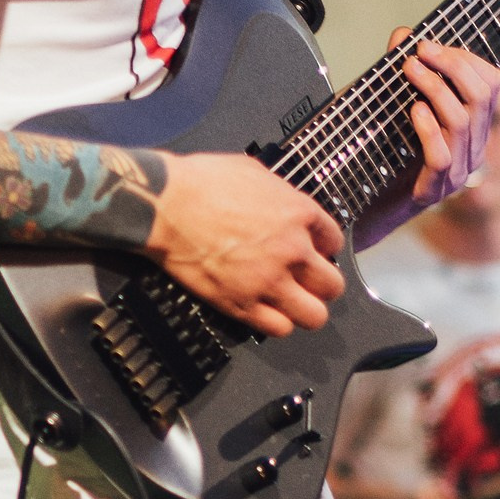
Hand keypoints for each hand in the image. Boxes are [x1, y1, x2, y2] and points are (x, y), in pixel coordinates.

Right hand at [147, 152, 344, 337]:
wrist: (165, 205)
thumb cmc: (200, 182)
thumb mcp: (252, 170)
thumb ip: (277, 193)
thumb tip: (280, 201)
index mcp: (298, 213)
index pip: (334, 241)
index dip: (324, 248)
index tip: (314, 251)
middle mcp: (292, 250)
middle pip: (332, 285)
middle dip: (323, 284)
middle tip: (310, 282)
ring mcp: (268, 281)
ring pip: (314, 315)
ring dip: (307, 310)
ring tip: (294, 304)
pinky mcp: (241, 303)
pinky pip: (278, 328)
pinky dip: (278, 323)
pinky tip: (268, 311)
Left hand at [392, 31, 499, 209]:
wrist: (359, 209)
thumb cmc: (378, 153)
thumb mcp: (391, 103)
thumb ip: (401, 72)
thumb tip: (403, 34)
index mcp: (472, 125)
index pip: (491, 83)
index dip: (465, 58)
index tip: (430, 44)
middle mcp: (472, 148)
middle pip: (481, 96)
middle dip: (451, 66)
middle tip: (419, 53)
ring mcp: (457, 172)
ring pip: (463, 121)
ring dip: (435, 89)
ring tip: (410, 72)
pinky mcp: (433, 191)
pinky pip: (442, 156)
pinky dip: (429, 128)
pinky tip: (413, 111)